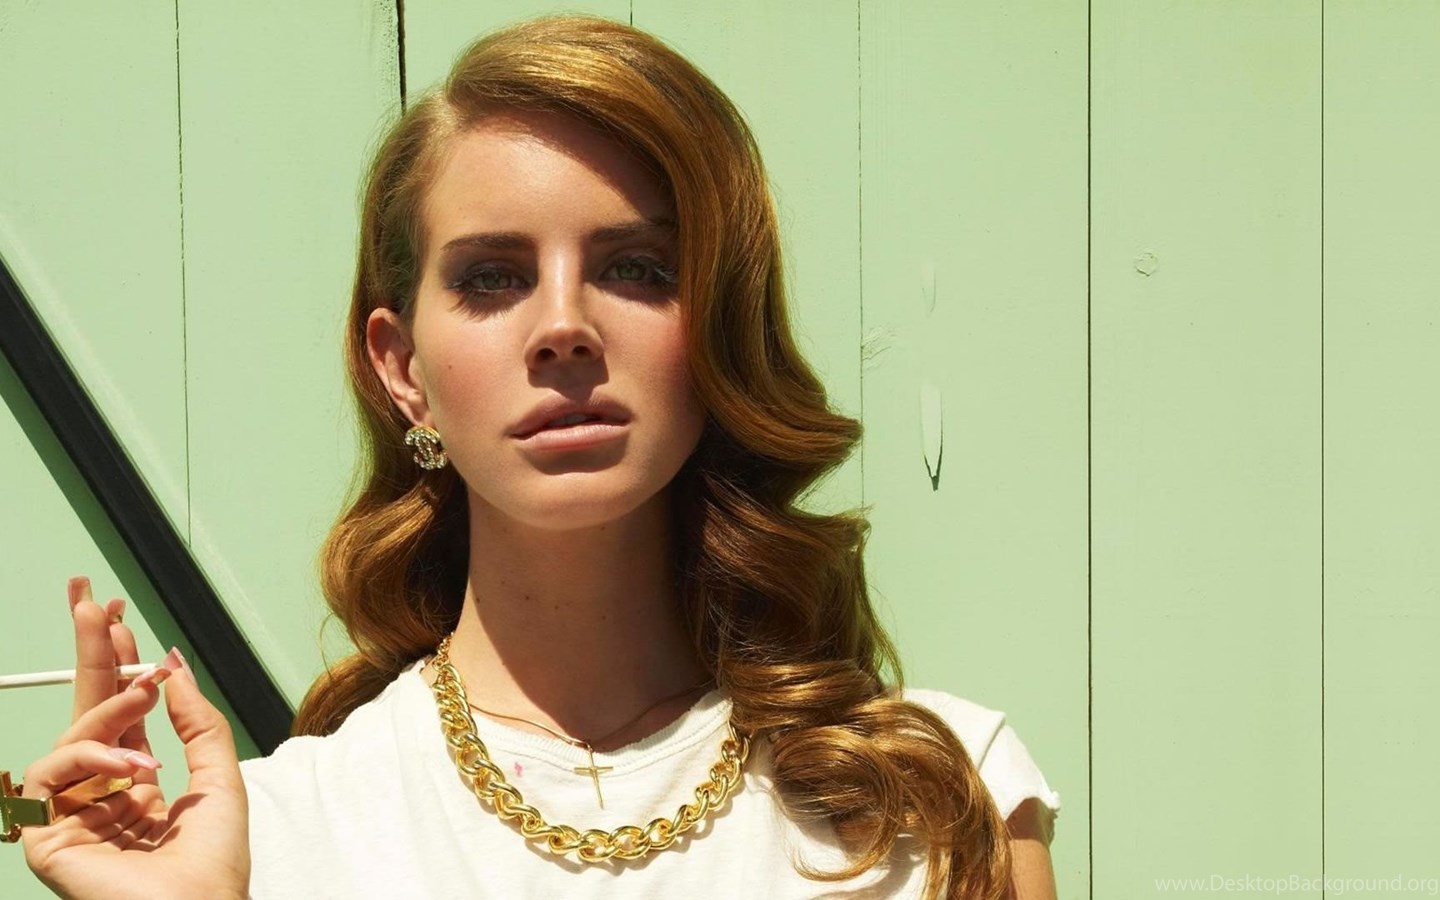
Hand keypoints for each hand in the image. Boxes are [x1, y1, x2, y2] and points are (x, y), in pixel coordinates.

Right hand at [20, 577, 249, 899]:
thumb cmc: (213, 865)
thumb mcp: (219, 777)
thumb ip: (197, 720)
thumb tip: (172, 664)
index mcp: (137, 784)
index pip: (121, 714)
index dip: (116, 665)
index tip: (115, 617)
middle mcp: (101, 796)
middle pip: (88, 712)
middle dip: (89, 654)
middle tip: (91, 604)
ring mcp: (73, 816)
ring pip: (71, 738)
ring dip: (108, 712)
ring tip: (143, 700)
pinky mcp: (47, 837)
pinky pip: (49, 773)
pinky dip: (91, 757)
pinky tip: (130, 764)